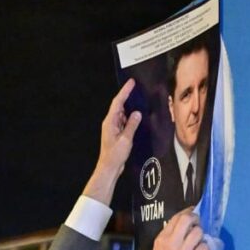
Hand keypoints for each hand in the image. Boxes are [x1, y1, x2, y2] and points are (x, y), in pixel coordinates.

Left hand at [83, 79, 141, 203]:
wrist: (109, 167)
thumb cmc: (115, 154)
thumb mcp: (126, 139)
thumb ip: (132, 125)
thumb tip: (137, 113)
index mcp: (110, 121)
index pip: (118, 102)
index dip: (125, 91)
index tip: (131, 82)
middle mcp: (110, 122)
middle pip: (119, 106)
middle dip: (127, 97)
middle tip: (137, 88)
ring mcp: (113, 128)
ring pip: (122, 114)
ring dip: (129, 108)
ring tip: (139, 100)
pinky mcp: (116, 133)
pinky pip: (124, 121)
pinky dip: (130, 118)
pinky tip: (137, 116)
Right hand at [129, 208, 208, 249]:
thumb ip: (168, 240)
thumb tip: (181, 231)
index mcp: (161, 239)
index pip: (175, 218)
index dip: (186, 212)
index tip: (192, 211)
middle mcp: (173, 242)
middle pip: (188, 220)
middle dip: (196, 218)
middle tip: (198, 223)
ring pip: (198, 232)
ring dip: (201, 235)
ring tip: (199, 241)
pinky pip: (204, 248)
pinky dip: (204, 249)